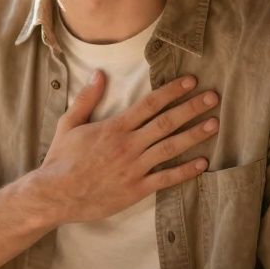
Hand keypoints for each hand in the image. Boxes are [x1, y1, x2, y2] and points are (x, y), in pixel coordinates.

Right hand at [30, 72, 217, 224]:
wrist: (55, 194)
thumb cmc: (61, 159)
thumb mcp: (68, 124)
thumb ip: (87, 99)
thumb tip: (99, 74)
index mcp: (114, 127)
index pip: (149, 104)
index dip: (171, 91)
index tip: (190, 81)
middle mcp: (128, 145)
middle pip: (166, 122)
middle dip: (191, 108)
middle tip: (213, 97)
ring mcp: (133, 168)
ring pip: (170, 147)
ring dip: (194, 135)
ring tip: (214, 124)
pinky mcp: (135, 189)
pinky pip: (165, 178)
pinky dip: (185, 171)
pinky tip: (202, 164)